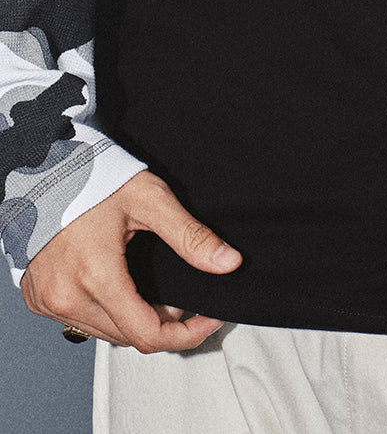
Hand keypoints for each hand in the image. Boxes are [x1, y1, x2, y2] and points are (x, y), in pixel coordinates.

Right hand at [20, 169, 242, 351]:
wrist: (44, 169)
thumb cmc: (94, 179)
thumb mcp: (151, 200)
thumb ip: (190, 236)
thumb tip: (228, 263)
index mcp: (96, 276)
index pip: (147, 335)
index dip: (186, 332)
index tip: (208, 317)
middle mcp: (66, 297)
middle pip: (128, 337)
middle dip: (164, 323)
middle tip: (185, 295)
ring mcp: (48, 301)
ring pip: (104, 333)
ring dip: (135, 320)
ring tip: (157, 291)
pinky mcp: (37, 299)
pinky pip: (81, 321)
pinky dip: (108, 312)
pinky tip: (124, 288)